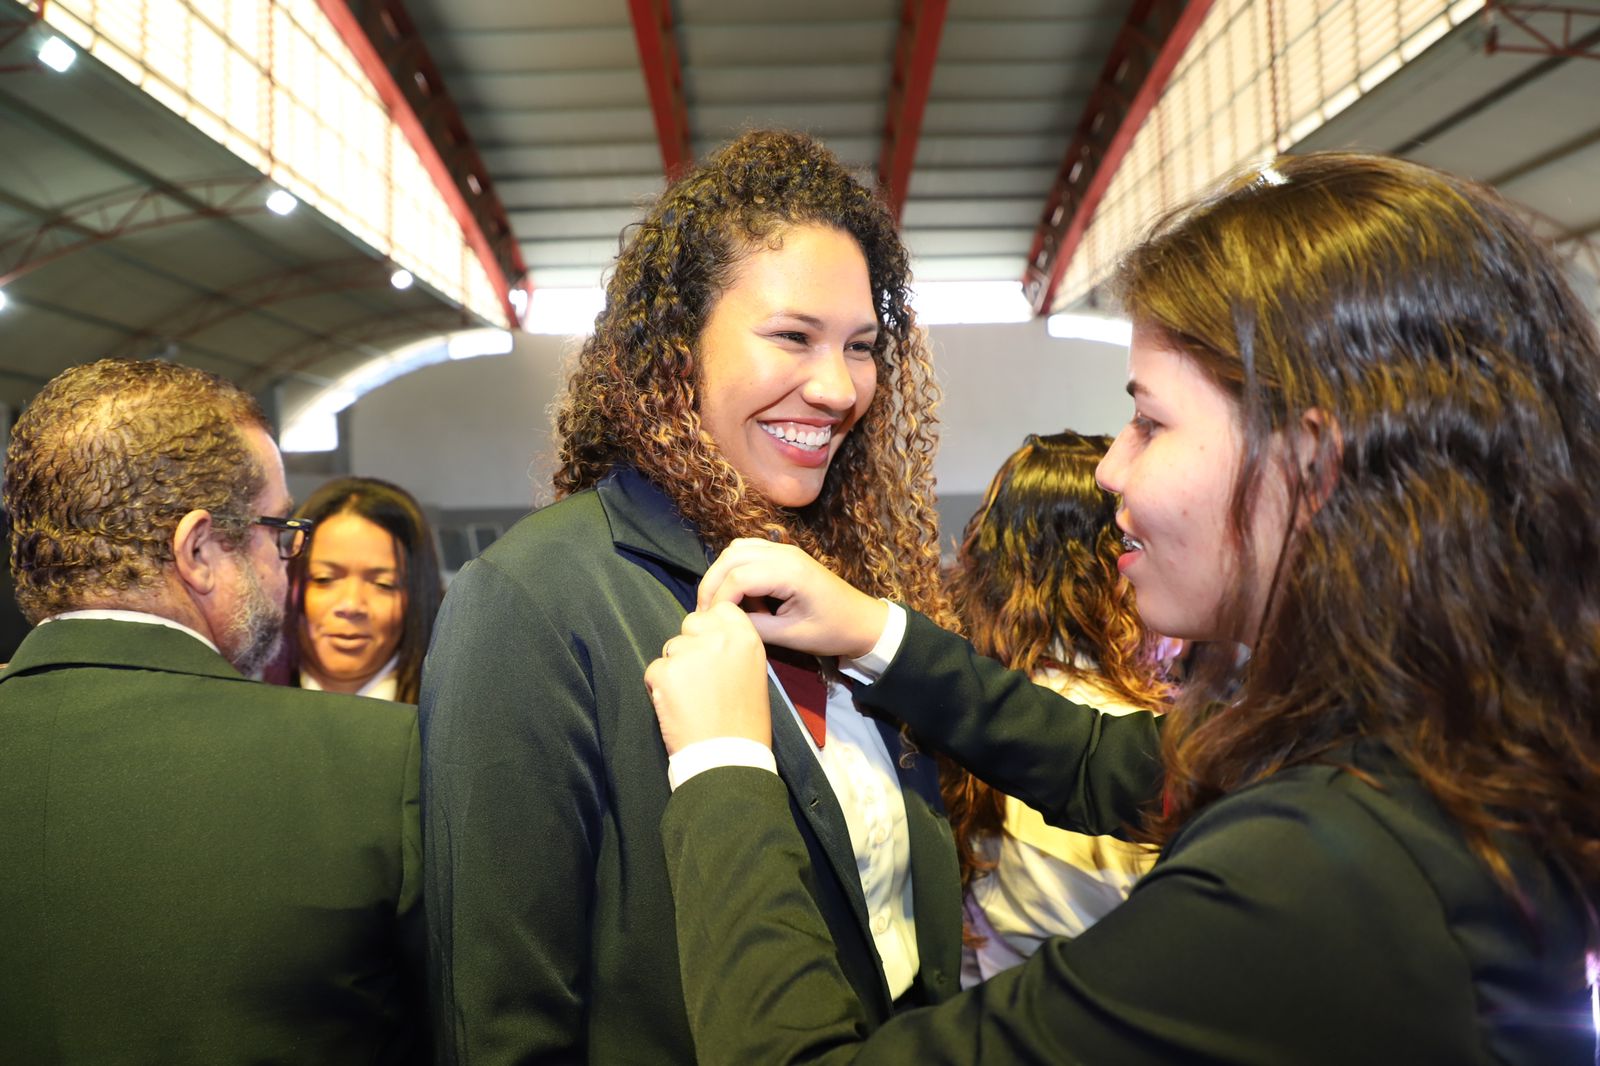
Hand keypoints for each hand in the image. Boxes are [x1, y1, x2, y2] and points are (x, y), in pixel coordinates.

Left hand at [645, 601, 771, 755]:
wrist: (728, 758)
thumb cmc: (745, 723)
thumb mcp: (754, 674)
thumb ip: (733, 648)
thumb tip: (710, 636)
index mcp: (746, 639)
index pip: (721, 608)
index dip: (711, 626)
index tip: (710, 645)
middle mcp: (718, 638)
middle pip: (691, 623)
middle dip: (690, 645)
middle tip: (699, 678)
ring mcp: (690, 653)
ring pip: (670, 648)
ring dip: (675, 669)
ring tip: (692, 699)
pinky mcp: (666, 672)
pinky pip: (654, 670)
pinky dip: (660, 688)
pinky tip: (678, 708)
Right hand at [698, 539, 888, 659]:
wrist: (862, 621)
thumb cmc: (831, 631)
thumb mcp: (791, 636)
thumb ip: (753, 627)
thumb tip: (722, 622)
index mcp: (790, 572)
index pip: (737, 578)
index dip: (717, 601)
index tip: (710, 624)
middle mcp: (785, 553)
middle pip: (730, 557)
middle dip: (712, 585)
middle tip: (707, 615)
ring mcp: (785, 550)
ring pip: (736, 550)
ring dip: (723, 574)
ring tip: (724, 605)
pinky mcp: (785, 554)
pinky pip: (748, 551)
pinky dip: (736, 569)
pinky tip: (743, 596)